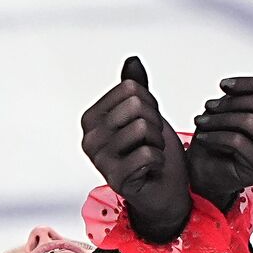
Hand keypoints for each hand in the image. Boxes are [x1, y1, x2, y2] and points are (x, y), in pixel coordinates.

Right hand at [81, 56, 190, 241]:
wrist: (163, 191)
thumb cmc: (152, 153)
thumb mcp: (146, 115)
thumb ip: (136, 90)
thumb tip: (132, 61)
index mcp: (92, 119)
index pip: (131, 88)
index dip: (149, 103)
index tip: (146, 123)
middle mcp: (89, 138)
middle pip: (136, 106)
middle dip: (155, 123)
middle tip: (151, 142)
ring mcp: (100, 159)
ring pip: (143, 128)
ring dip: (158, 142)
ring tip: (151, 154)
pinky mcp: (115, 178)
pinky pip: (147, 154)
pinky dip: (158, 160)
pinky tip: (151, 169)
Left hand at [188, 52, 252, 209]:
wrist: (211, 170)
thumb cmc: (232, 132)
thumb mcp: (250, 102)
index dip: (247, 82)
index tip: (224, 86)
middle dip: (230, 101)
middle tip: (210, 106)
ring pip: (248, 121)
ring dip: (218, 118)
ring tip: (202, 121)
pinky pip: (237, 141)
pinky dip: (215, 135)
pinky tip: (205, 137)